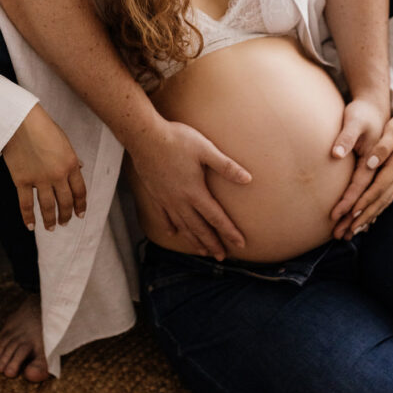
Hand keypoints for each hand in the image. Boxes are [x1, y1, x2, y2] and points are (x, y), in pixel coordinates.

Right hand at [2, 103, 86, 231]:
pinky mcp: (22, 181)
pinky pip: (26, 204)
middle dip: (66, 215)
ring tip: (52, 228)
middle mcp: (58, 175)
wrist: (22, 122)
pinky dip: (28, 217)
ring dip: (50, 220)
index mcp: (71, 164)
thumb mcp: (64, 141)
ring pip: (48, 206)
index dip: (81, 205)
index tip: (80, 214)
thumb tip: (80, 168)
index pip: (79, 191)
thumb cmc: (43, 127)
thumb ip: (72, 158)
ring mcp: (40, 180)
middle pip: (65, 202)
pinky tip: (31, 226)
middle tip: (65, 223)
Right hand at [128, 120, 251, 259]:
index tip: (240, 245)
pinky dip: (169, 227)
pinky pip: (163, 217)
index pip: (216, 217)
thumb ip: (226, 166)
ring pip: (182, 226)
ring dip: (193, 239)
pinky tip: (172, 233)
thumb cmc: (176, 139)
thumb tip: (248, 179)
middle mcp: (179, 200)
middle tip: (221, 256)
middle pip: (198, 227)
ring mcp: (165, 199)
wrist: (145, 136)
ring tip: (202, 251)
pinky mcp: (154, 194)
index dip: (229, 232)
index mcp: (195, 191)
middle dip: (211, 243)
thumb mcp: (205, 149)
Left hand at [331, 104, 392, 238]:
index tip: (350, 213)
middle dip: (362, 217)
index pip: (378, 187)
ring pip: (383, 203)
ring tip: (352, 232)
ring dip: (367, 218)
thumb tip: (371, 162)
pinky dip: (376, 211)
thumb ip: (384, 146)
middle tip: (346, 232)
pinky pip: (386, 199)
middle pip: (379, 201)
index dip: (364, 201)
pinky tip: (366, 221)